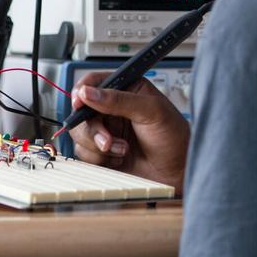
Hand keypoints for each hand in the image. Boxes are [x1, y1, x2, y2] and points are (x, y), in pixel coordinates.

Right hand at [66, 71, 189, 192]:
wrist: (177, 173)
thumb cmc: (174, 139)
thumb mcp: (152, 112)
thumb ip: (119, 100)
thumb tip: (88, 93)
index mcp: (126, 90)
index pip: (93, 82)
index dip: (81, 92)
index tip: (79, 102)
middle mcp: (112, 110)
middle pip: (80, 111)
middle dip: (91, 128)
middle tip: (107, 140)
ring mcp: (106, 131)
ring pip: (79, 134)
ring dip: (97, 146)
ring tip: (122, 150)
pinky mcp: (101, 153)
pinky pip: (83, 153)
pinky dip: (99, 159)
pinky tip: (119, 160)